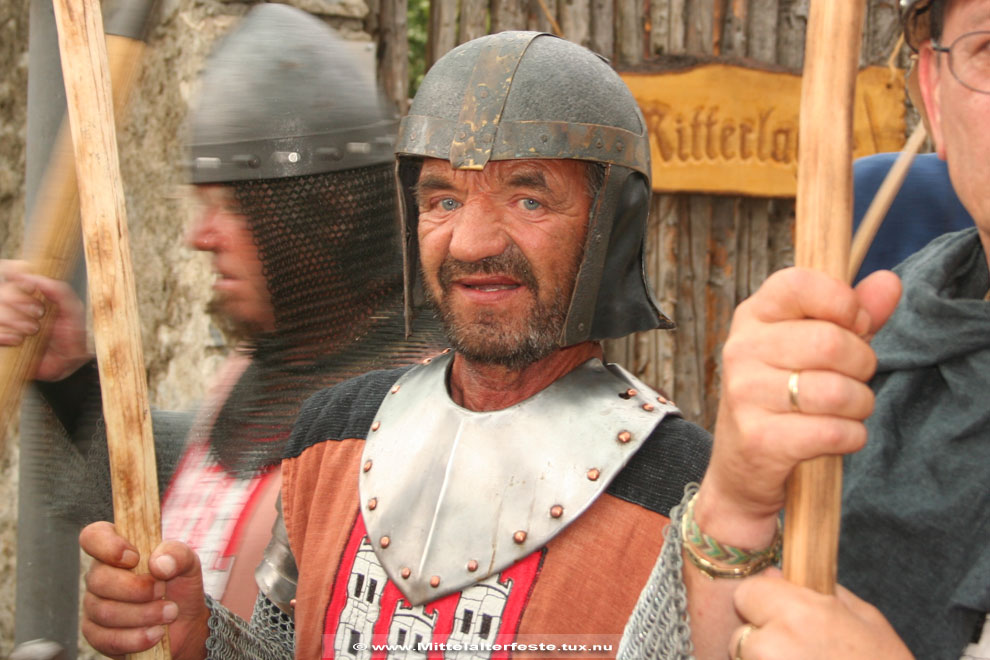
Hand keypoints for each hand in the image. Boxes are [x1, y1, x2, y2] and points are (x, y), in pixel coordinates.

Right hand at [0, 261, 89, 380]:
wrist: (65, 366)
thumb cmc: (70, 338)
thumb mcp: (73, 312)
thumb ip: (60, 292)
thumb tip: (37, 278)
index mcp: (31, 293)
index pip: (13, 271)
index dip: (16, 273)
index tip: (30, 286)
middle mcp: (13, 304)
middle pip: (4, 292)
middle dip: (21, 302)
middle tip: (38, 315)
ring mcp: (5, 321)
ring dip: (14, 320)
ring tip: (31, 331)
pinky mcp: (1, 337)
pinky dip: (4, 335)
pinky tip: (17, 341)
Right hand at [80, 521, 209, 659]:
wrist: (184, 623)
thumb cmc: (179, 585)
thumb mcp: (188, 563)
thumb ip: (178, 554)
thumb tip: (159, 564)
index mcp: (117, 550)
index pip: (93, 536)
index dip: (107, 546)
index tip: (134, 558)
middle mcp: (100, 576)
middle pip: (98, 579)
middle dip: (137, 589)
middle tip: (163, 591)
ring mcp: (95, 606)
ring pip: (104, 612)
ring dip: (143, 614)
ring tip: (169, 613)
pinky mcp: (97, 635)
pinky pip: (107, 639)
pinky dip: (137, 637)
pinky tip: (156, 633)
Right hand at [698, 268, 900, 545]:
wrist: (742, 468)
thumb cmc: (785, 397)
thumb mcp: (814, 348)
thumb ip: (854, 314)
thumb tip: (889, 282)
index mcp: (753, 317)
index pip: (799, 284)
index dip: (842, 302)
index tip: (852, 324)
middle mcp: (741, 350)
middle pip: (830, 342)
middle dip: (862, 365)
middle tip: (853, 379)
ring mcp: (745, 394)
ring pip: (838, 391)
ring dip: (859, 406)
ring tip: (845, 411)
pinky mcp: (759, 438)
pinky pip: (834, 433)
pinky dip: (851, 438)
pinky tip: (835, 438)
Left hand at [730, 569, 913, 659]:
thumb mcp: (865, 619)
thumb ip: (818, 592)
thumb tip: (776, 575)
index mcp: (799, 613)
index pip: (746, 593)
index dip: (763, 603)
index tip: (781, 616)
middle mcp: (775, 645)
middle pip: (741, 634)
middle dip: (762, 641)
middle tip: (799, 653)